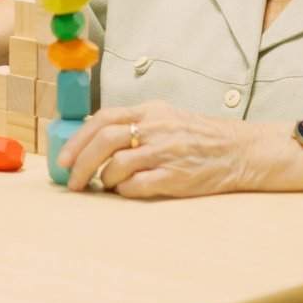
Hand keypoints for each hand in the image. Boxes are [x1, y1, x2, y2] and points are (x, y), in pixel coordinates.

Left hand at [60, 100, 268, 197]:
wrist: (239, 151)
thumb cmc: (197, 136)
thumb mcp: (165, 117)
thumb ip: (133, 122)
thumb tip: (93, 135)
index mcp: (150, 111)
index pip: (103, 119)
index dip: (77, 139)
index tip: (64, 158)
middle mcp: (156, 128)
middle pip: (104, 141)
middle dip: (80, 163)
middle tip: (72, 180)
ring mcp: (166, 152)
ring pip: (117, 165)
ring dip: (104, 179)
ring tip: (107, 184)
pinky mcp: (176, 177)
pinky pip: (137, 186)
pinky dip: (124, 191)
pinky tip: (127, 190)